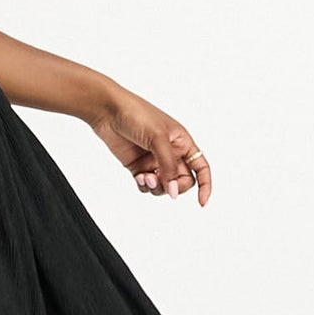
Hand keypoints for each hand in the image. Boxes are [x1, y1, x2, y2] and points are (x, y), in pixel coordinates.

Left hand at [86, 85, 211, 205]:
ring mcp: (154, 161)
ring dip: (157, 187)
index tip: (202, 202)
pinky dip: (144, 186)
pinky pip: (147, 186)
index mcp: (183, 143)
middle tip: (160, 181)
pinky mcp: (138, 167)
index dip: (205, 185)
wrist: (108, 112)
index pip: (201, 168)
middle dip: (173, 187)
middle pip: (182, 182)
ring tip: (145, 178)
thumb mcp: (158, 139)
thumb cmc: (137, 115)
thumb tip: (174, 192)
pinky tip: (139, 177)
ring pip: (164, 187)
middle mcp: (171, 153)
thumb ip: (168, 167)